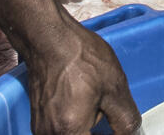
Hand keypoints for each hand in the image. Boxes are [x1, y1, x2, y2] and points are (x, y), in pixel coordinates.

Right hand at [24, 18, 137, 133]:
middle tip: (108, 113)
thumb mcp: (114, 87)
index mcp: (70, 132)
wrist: (48, 38)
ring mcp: (41, 128)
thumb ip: (125, 119)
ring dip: (87, 130)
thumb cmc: (79, 57)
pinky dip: (75, 125)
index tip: (118, 129)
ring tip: (95, 105)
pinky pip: (61, 131)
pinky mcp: (38, 120)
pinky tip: (83, 104)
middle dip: (99, 131)